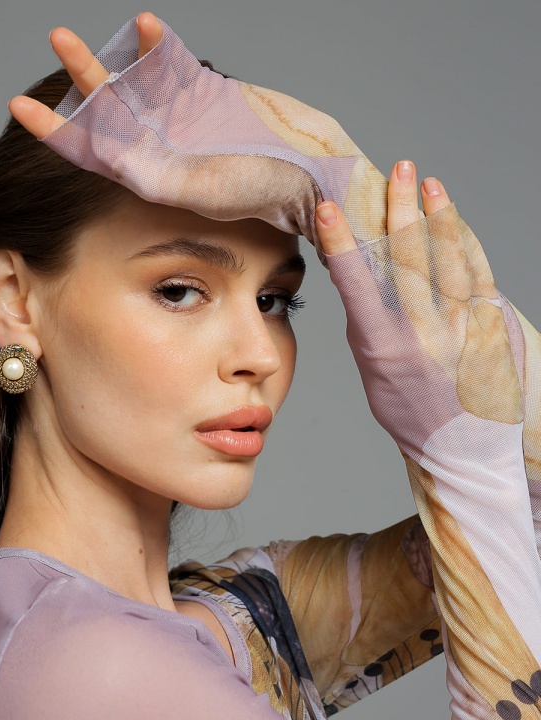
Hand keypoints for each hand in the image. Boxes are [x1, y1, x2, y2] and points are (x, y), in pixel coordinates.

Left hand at [9, 14, 388, 259]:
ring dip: (109, 57)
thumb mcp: (203, 191)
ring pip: (136, 81)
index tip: (19, 107)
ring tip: (73, 32)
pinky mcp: (209, 95)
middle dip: (80, 77)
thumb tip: (115, 161)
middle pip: (108, 109)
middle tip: (57, 38)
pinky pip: (176, 65)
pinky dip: (160, 46)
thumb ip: (158, 177)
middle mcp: (162, 147)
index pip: (92, 152)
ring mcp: (184, 119)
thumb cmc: (264, 193)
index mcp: (152, 175)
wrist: (314, 176)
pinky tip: (146, 27)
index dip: (56, 131)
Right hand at [316, 161, 522, 458]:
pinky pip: (478, 273)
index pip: (357, 285)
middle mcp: (425, 333)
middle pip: (410, 258)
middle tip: (398, 170)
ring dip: (438, 216)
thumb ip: (367, 322)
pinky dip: (465, 242)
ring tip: (428, 183)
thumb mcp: (373, 372)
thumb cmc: (409, 411)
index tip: (329, 208)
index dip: (342, 243)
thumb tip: (361, 275)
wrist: (464, 446)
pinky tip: (455, 218)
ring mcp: (464, 327)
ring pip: (450, 258)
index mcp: (386, 348)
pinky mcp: (493, 325)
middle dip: (401, 209)